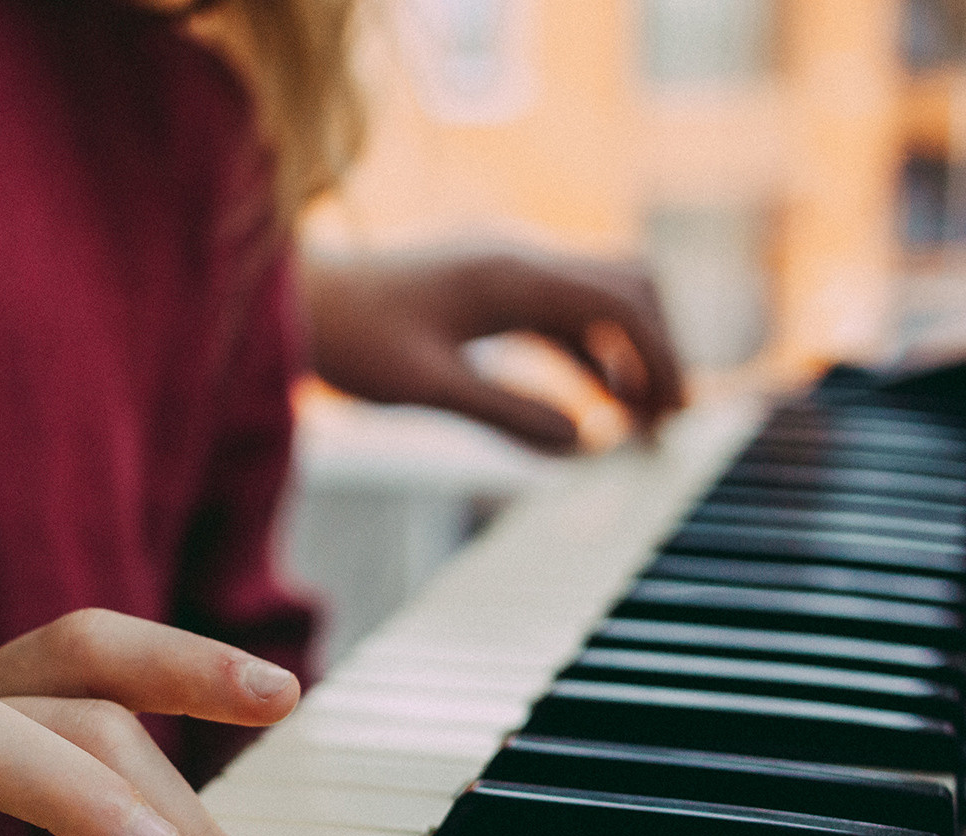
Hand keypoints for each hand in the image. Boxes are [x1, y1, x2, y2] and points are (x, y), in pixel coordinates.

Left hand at [302, 250, 684, 449]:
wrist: (291, 304)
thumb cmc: (347, 341)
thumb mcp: (424, 387)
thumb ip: (505, 412)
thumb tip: (581, 442)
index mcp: (511, 276)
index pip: (619, 299)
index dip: (659, 355)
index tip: (675, 413)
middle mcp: (517, 263)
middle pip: (626, 288)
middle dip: (656, 350)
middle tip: (666, 422)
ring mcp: (503, 275)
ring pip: (597, 304)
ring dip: (625, 358)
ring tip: (638, 427)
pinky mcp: (486, 294)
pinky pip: (560, 319)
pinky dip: (588, 359)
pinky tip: (592, 409)